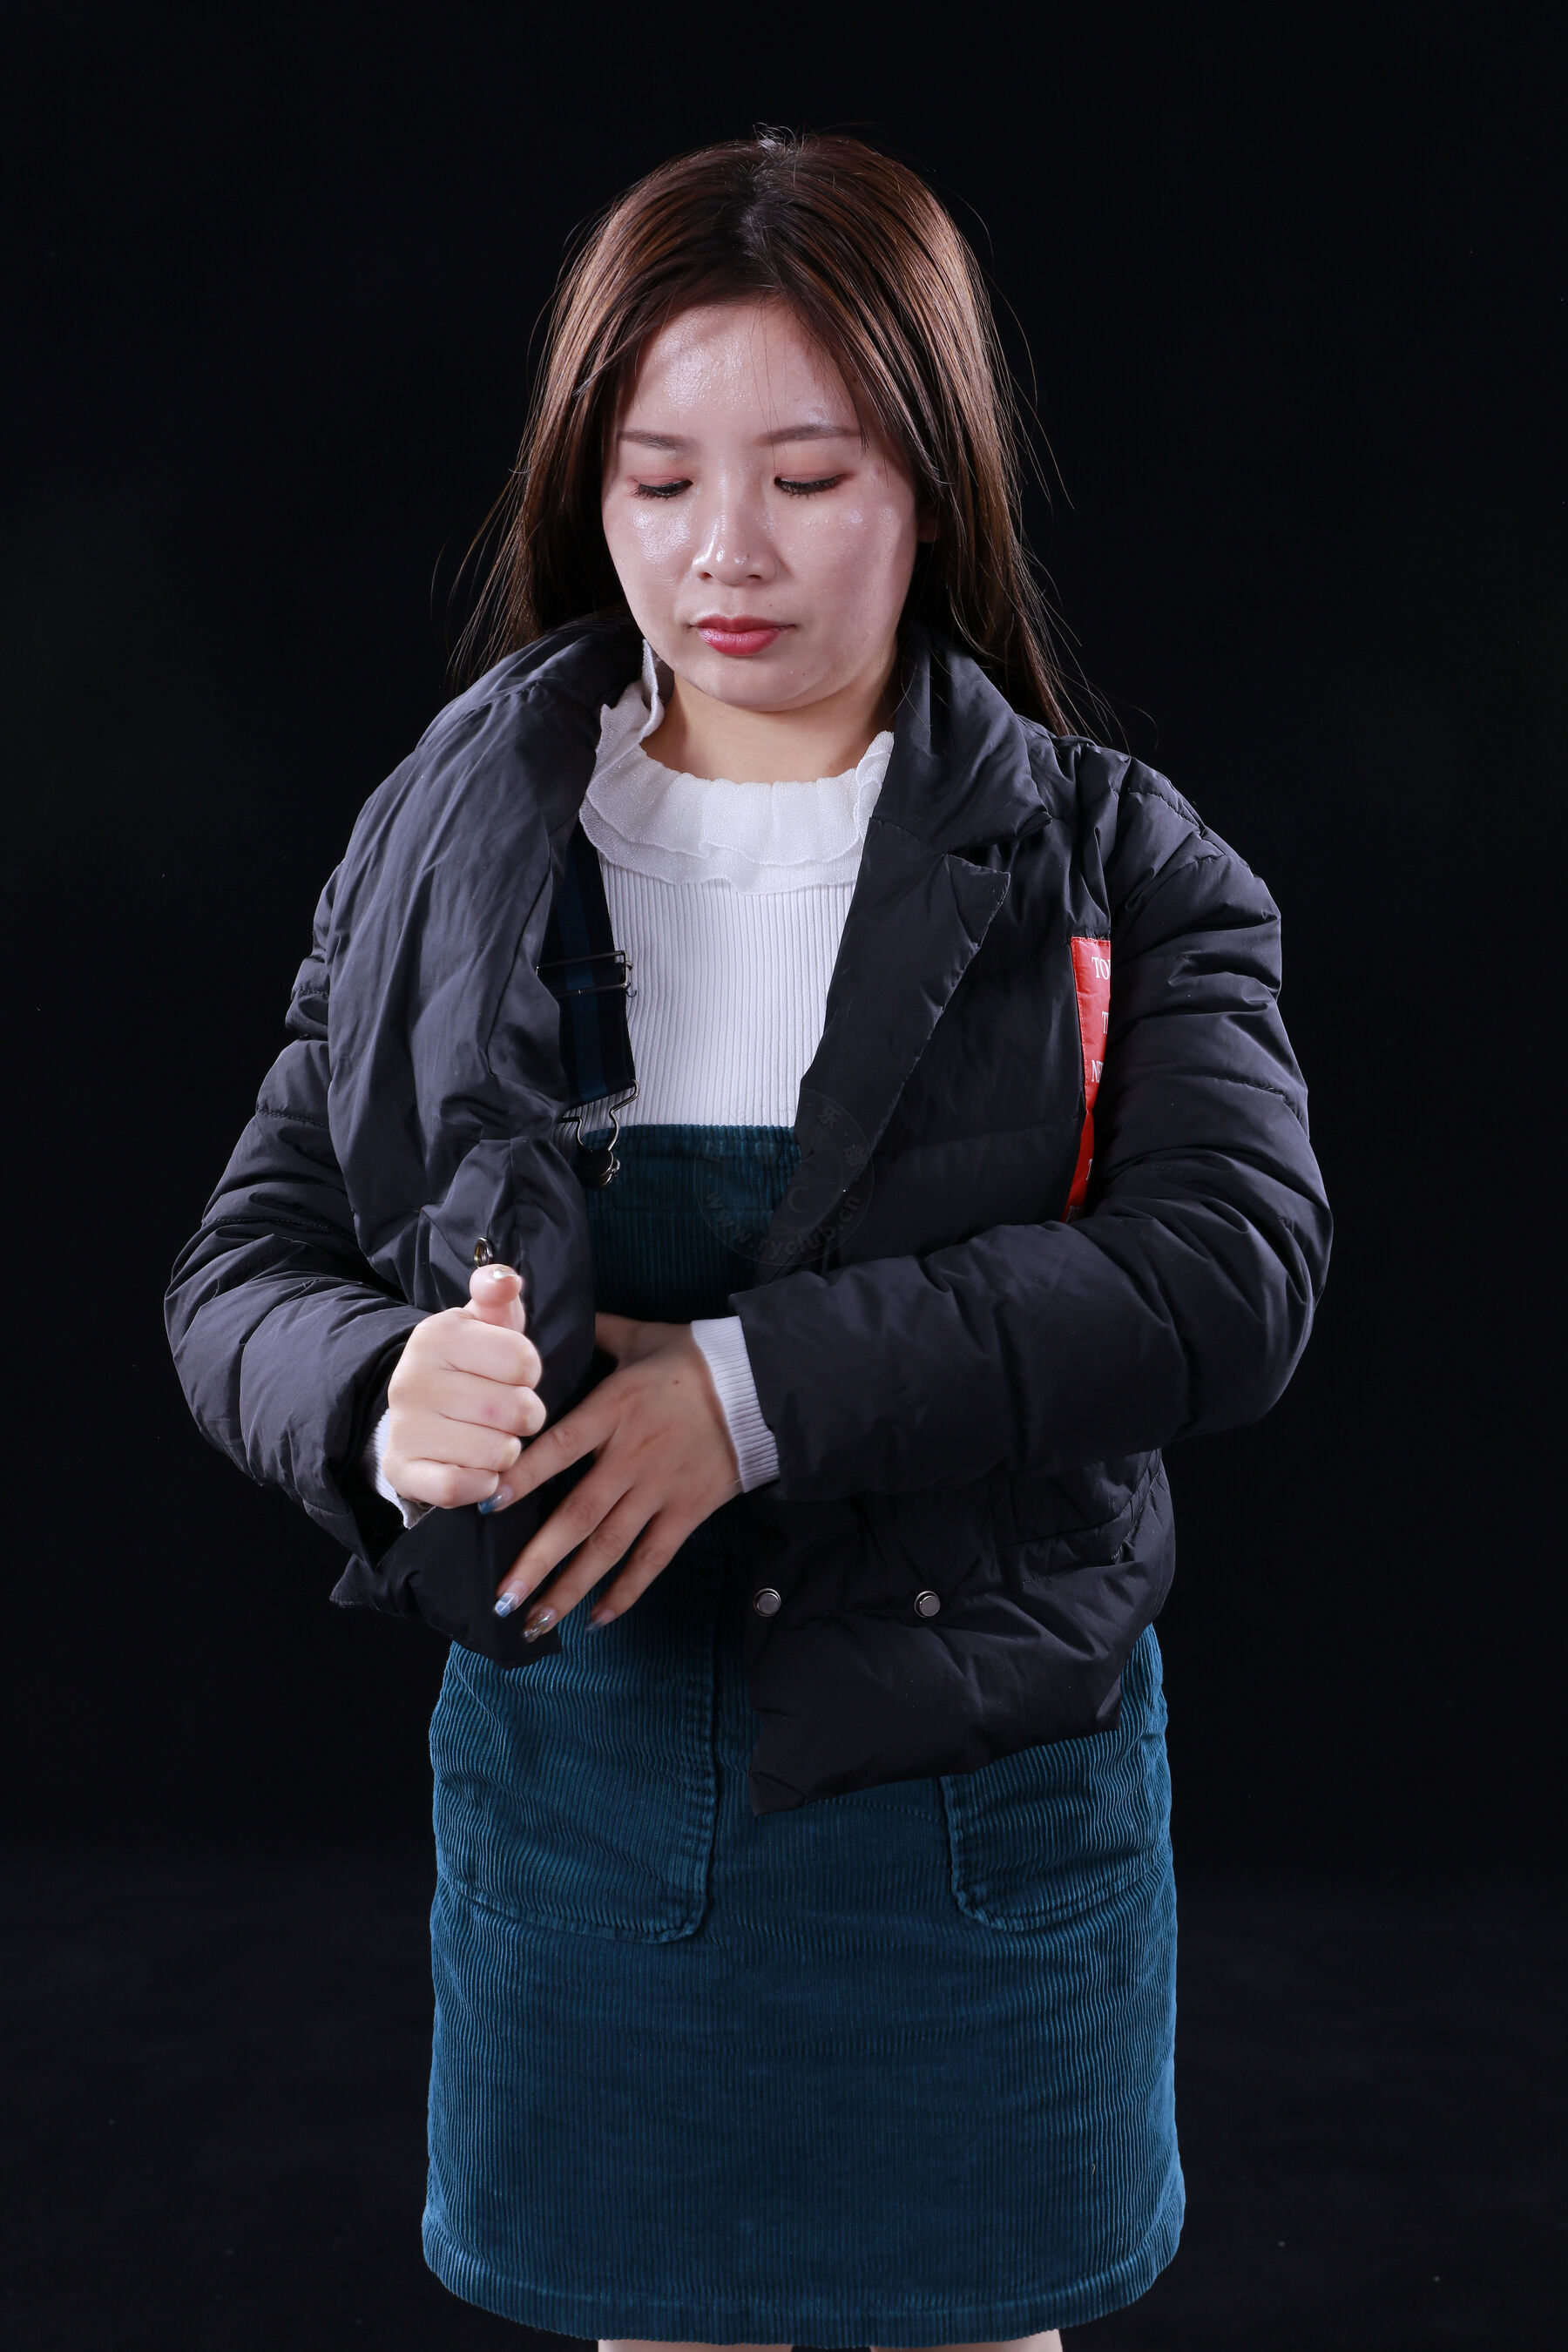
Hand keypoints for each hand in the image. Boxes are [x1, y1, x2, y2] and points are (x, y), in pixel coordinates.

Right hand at [381, 1263, 545, 1509]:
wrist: (418, 1413)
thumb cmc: (470, 1365)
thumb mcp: (486, 1323)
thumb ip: (498, 1293)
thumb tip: (504, 1279)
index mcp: (437, 1335)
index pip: (524, 1361)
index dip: (530, 1374)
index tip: (513, 1374)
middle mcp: (413, 1379)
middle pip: (515, 1410)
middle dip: (526, 1416)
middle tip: (509, 1413)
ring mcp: (404, 1426)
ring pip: (496, 1452)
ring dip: (506, 1452)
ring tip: (490, 1437)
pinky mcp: (401, 1470)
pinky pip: (462, 1488)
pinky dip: (482, 1484)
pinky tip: (477, 1468)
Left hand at [491, 1312, 740, 1638]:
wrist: (763, 1384)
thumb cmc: (696, 1358)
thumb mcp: (641, 1335)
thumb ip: (593, 1332)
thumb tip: (546, 1317)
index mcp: (614, 1410)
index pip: (559, 1447)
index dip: (522, 1476)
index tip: (486, 1503)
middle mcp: (632, 1457)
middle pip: (578, 1515)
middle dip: (537, 1560)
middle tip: (501, 1597)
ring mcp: (661, 1490)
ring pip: (609, 1548)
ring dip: (571, 1588)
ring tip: (534, 1623)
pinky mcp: (688, 1512)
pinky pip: (653, 1559)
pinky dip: (626, 1592)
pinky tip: (597, 1619)